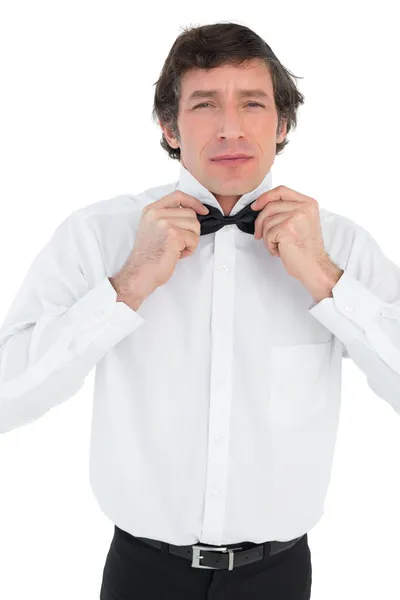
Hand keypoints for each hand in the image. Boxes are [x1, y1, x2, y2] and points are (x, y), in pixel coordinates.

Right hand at [112, 191, 208, 297]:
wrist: (140, 273)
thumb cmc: (149, 256)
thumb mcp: (153, 229)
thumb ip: (167, 217)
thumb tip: (193, 213)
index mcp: (151, 210)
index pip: (178, 196)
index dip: (193, 202)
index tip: (202, 210)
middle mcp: (156, 213)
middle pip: (190, 213)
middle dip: (191, 230)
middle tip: (179, 243)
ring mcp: (165, 223)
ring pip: (195, 225)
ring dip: (191, 240)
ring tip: (177, 249)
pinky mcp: (174, 235)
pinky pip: (194, 239)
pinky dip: (190, 249)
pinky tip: (177, 254)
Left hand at [251, 185, 342, 299]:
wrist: (314, 266)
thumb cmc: (306, 249)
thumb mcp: (301, 223)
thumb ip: (288, 210)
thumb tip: (263, 206)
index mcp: (308, 203)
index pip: (281, 191)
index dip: (265, 197)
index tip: (255, 206)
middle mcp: (304, 207)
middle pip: (270, 205)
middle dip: (260, 221)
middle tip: (259, 234)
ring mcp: (296, 216)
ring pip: (266, 221)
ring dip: (268, 237)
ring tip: (280, 245)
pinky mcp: (287, 228)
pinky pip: (267, 234)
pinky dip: (270, 245)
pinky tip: (281, 250)